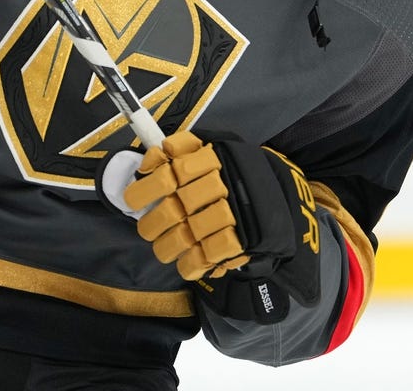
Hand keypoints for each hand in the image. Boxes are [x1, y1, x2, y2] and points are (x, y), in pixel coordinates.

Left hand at [99, 131, 320, 295]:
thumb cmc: (235, 175)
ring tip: (164, 246)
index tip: (133, 199)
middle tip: (149, 228)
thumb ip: (182, 148)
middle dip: (153, 223)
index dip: (148, 187)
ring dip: (167, 245)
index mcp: (213, 158)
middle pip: (173, 209)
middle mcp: (222, 186)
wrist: (279, 203)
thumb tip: (150, 159)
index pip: (172, 172)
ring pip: (184, 236)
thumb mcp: (214, 149)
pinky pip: (202, 259)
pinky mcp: (238, 244)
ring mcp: (231, 217)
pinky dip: (189, 264)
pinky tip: (186, 261)